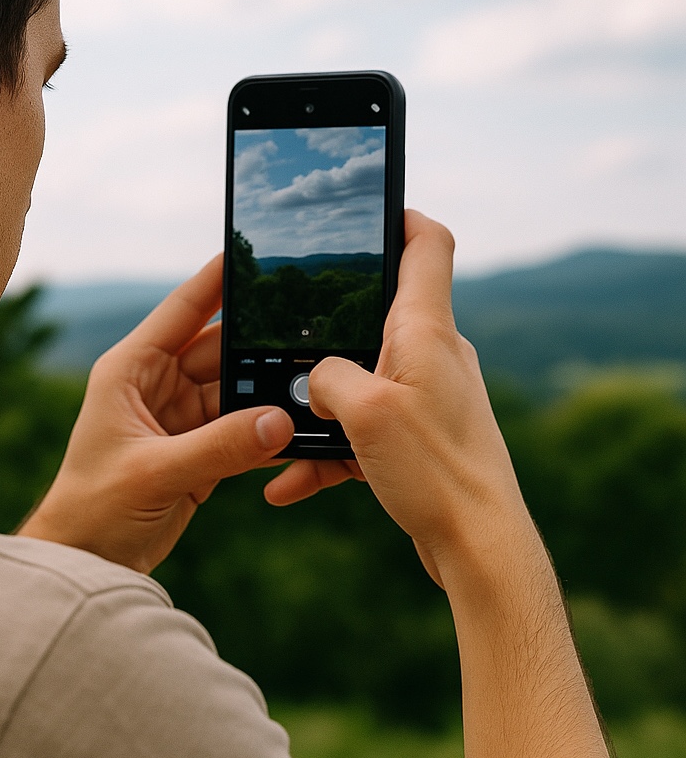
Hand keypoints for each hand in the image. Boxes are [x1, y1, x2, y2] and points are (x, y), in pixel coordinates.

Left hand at [19, 256, 297, 573]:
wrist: (88, 560)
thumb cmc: (95, 508)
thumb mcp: (153, 472)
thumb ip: (217, 447)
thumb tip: (280, 421)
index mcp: (132, 369)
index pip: (182, 311)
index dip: (216, 280)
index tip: (253, 250)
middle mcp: (159, 384)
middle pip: (221, 349)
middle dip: (259, 342)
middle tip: (309, 327)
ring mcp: (182, 416)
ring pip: (238, 389)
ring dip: (269, 390)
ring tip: (314, 381)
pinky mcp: (201, 448)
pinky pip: (243, 428)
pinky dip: (268, 429)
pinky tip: (300, 425)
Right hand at [268, 210, 532, 587]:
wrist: (478, 548)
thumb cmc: (435, 472)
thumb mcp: (364, 412)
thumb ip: (326, 377)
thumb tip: (315, 380)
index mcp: (425, 331)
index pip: (427, 246)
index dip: (399, 217)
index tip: (368, 209)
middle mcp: (433, 356)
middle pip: (378, 314)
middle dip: (325, 329)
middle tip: (280, 336)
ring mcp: (428, 397)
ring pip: (361, 381)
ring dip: (318, 405)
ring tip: (278, 433)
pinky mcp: (420, 437)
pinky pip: (364, 430)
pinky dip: (329, 450)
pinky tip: (289, 481)